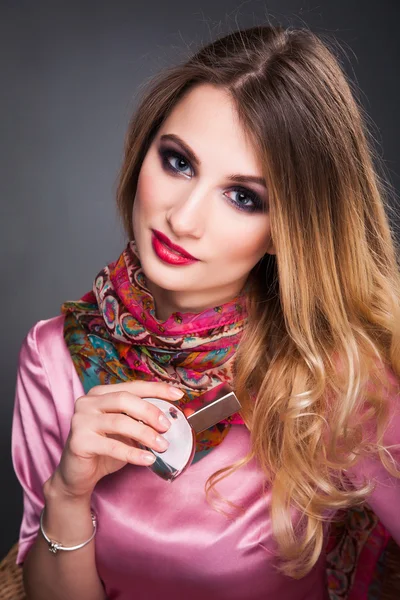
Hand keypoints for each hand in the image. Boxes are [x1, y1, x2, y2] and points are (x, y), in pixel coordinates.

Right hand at [45, 381, 184, 499]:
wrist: (78, 475)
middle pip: (124, 399)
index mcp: (101, 393)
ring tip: (162, 446)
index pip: (132, 386)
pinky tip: (148, 459)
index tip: (178, 394)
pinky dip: (133, 453)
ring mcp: (80, 420)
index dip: (157, 389)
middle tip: (167, 427)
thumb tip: (173, 418)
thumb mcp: (127, 431)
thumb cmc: (106, 449)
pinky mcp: (78, 441)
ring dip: (145, 434)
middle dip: (150, 411)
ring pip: (119, 422)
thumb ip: (143, 421)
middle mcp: (88, 402)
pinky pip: (112, 446)